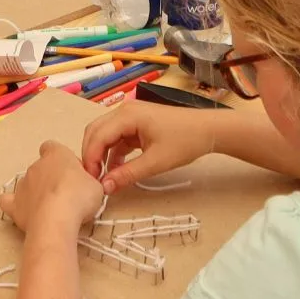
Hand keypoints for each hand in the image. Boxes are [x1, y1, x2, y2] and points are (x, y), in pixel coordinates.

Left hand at [0, 142, 105, 236]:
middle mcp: (36, 165)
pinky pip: (8, 201)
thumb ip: (88, 180)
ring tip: (51, 209)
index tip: (74, 173)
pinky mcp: (14, 204)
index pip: (53, 148)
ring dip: (37, 192)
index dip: (63, 159)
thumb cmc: (78, 197)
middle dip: (52, 178)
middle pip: (42, 167)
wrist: (57, 219)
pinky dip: (14, 204)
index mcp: (57, 155)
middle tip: (67, 195)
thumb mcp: (96, 186)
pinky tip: (24, 211)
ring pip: (27, 183)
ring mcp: (23, 184)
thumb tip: (85, 184)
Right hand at [80, 102, 214, 193]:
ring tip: (103, 177)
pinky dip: (113, 152)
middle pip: (95, 132)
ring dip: (101, 154)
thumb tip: (105, 187)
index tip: (90, 181)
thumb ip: (128, 174)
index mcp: (127, 115)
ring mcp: (130, 115)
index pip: (97, 136)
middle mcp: (124, 111)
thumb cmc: (185, 142)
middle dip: (91, 155)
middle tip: (92, 179)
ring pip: (104, 134)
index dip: (90, 159)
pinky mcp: (136, 123)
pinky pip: (117, 137)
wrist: (209, 130)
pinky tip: (116, 169)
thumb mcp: (155, 162)